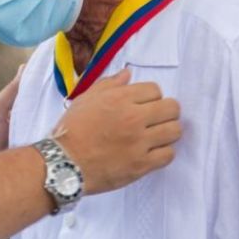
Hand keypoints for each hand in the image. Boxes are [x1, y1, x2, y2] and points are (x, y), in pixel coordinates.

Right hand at [51, 70, 180, 194]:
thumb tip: (128, 74)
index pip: (155, 90)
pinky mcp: (141, 164)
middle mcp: (133, 118)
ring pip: (174, 130)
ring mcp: (139, 142)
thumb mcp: (86, 99)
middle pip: (172, 108)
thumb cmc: (72, 130)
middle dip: (166, 111)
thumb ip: (109, 84)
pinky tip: (152, 152)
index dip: (151, 97)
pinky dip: (163, 152)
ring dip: (168, 131)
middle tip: (156, 119)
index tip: (144, 105)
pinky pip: (168, 154)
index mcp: (119, 99)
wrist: (64, 163)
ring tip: (156, 136)